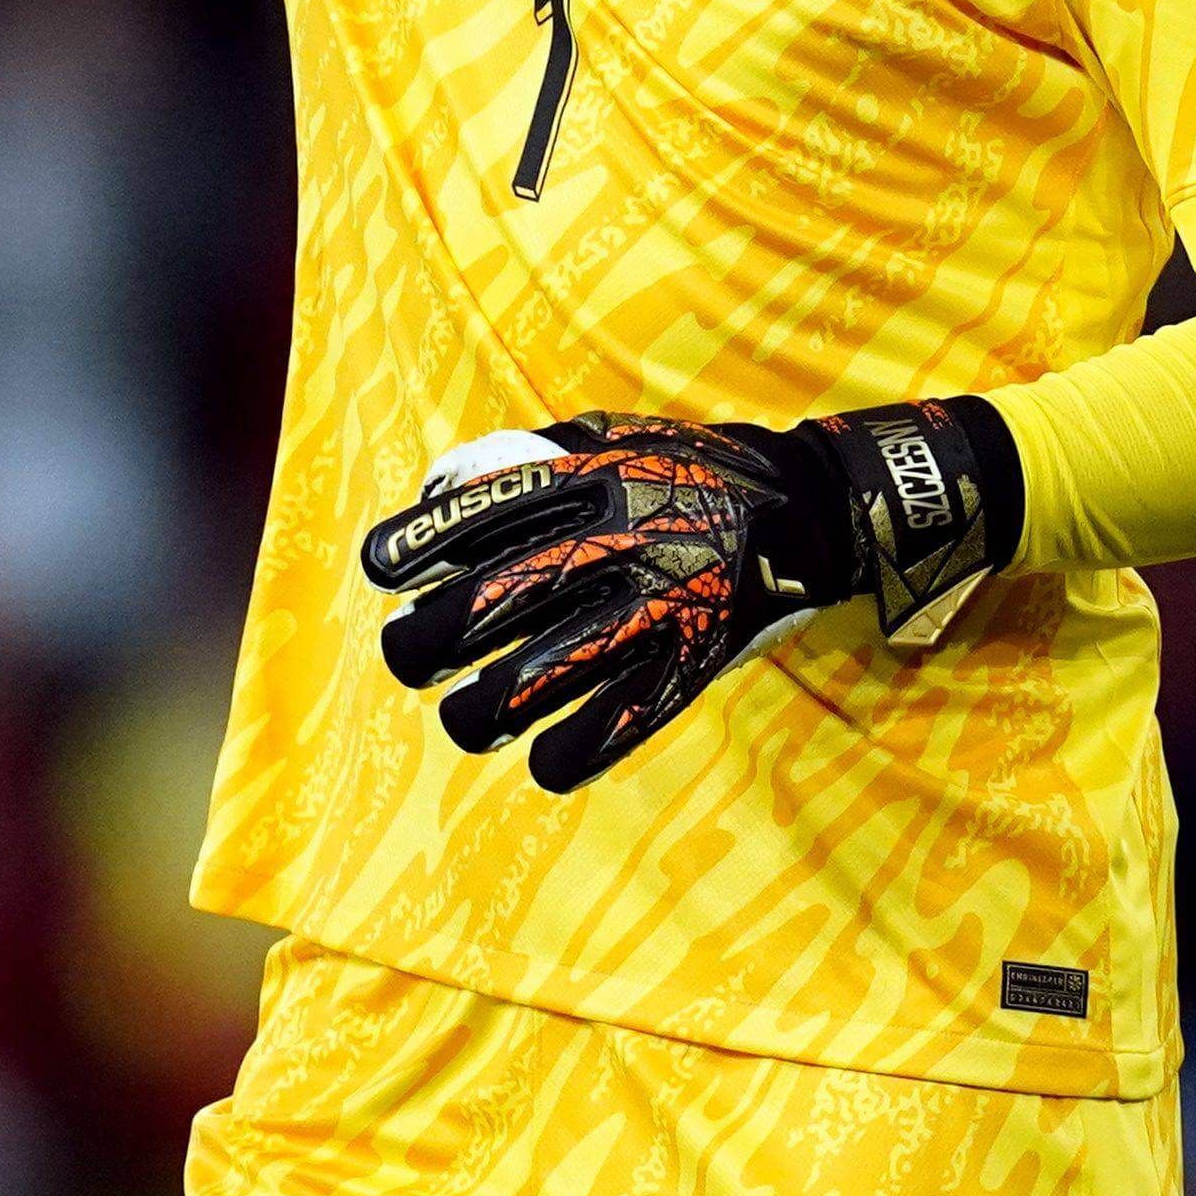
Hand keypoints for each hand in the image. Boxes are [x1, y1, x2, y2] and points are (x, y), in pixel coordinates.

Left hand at [357, 399, 1012, 791]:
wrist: (815, 507)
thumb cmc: (694, 473)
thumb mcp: (617, 437)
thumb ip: (534, 458)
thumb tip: (438, 490)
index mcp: (592, 479)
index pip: (478, 513)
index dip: (414, 546)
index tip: (380, 571)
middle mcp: (618, 540)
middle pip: (491, 605)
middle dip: (427, 643)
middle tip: (409, 655)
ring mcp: (657, 606)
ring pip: (539, 681)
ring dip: (479, 715)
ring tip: (466, 720)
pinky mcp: (692, 662)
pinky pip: (615, 727)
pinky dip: (566, 756)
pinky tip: (544, 759)